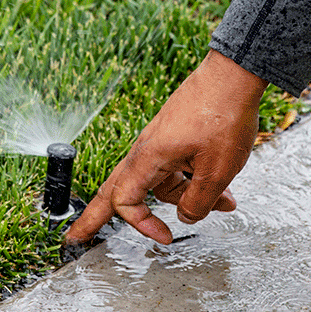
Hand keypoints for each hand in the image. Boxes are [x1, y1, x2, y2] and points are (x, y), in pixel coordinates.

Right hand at [65, 49, 267, 244]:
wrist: (234, 75)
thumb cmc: (224, 114)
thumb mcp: (217, 170)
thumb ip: (198, 202)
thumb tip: (186, 217)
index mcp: (149, 157)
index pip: (126, 201)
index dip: (143, 224)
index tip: (166, 236)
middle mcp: (147, 149)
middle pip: (115, 189)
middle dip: (94, 216)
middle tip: (76, 236)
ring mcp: (159, 140)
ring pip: (162, 180)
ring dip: (188, 195)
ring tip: (223, 201)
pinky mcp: (174, 134)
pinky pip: (175, 166)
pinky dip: (194, 179)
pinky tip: (222, 184)